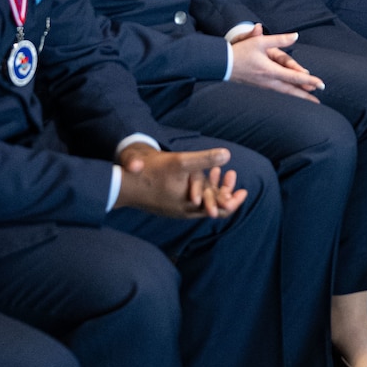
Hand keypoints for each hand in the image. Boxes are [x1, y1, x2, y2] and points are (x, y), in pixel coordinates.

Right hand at [116, 143, 247, 218]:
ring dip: (212, 189)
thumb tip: (228, 154)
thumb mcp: (180, 162)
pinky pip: (190, 202)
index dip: (234, 201)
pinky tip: (197, 176)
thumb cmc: (151, 173)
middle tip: (232, 175)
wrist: (122, 185)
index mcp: (191, 205)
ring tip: (217, 172)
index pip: (221, 210)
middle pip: (213, 208)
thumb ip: (204, 159)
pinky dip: (200, 190)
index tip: (244, 190)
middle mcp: (185, 211)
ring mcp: (175, 209)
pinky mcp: (168, 205)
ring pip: (201, 204)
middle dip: (225, 192)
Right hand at [228, 25, 322, 101]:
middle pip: (291, 90)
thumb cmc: (240, 52)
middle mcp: (268, 81)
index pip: (294, 77)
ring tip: (309, 99)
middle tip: (318, 100)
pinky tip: (291, 94)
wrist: (222, 64)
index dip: (309, 80)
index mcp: (270, 70)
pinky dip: (287, 93)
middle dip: (305, 95)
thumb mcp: (260, 42)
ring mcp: (263, 85)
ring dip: (297, 95)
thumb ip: (279, 39)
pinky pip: (277, 91)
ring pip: (284, 92)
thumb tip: (295, 36)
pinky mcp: (259, 86)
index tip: (321, 84)